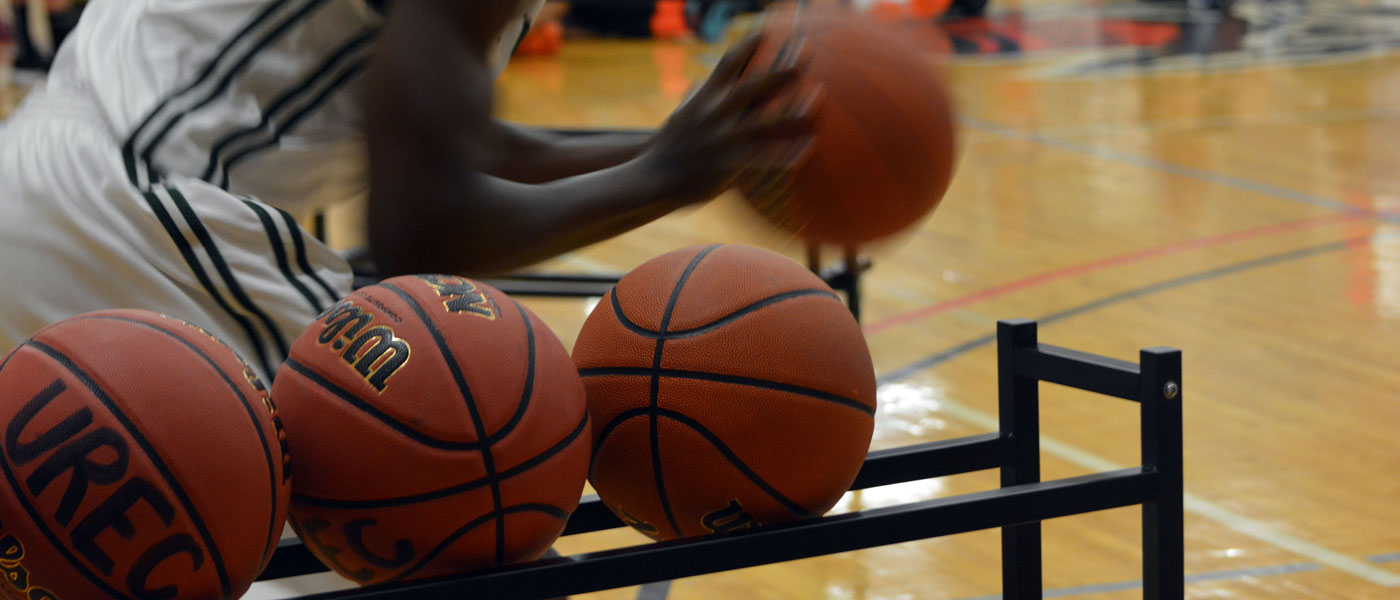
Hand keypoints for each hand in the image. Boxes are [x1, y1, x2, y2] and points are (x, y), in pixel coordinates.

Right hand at [639, 31, 819, 206]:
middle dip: (780, 68)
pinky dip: (785, 153)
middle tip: (807, 51)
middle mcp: (716, 114)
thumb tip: (700, 79)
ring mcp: (722, 139)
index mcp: (706, 98)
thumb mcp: (681, 114)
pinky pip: (762, 159)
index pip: (730, 63)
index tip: (769, 27)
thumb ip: (696, 95)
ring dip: (791, 109)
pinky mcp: (727, 164)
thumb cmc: (668, 146)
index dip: (750, 44)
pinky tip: (808, 148)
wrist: (651, 178)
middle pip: (754, 86)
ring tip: (818, 97)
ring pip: (763, 121)